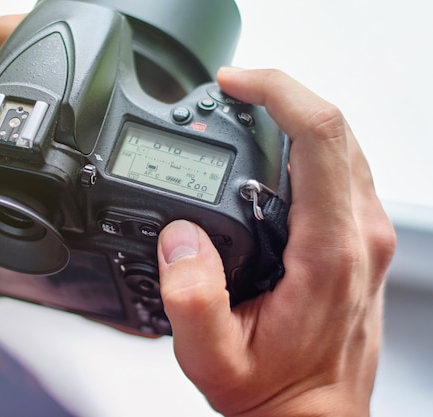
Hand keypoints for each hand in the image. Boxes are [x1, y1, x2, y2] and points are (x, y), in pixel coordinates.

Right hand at [157, 68, 395, 416]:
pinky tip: (270, 150)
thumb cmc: (275, 389)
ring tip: (244, 111)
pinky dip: (305, 143)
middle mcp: (358, 234)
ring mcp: (364, 233)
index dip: (276, 93)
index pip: (319, 137)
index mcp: (328, 252)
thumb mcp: (213, 360)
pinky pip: (340, 168)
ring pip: (340, 143)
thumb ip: (191, 300)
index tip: (234, 84)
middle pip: (335, 127)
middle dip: (281, 93)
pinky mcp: (358, 237)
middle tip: (230, 92)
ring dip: (294, 115)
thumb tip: (179, 239)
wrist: (313, 413)